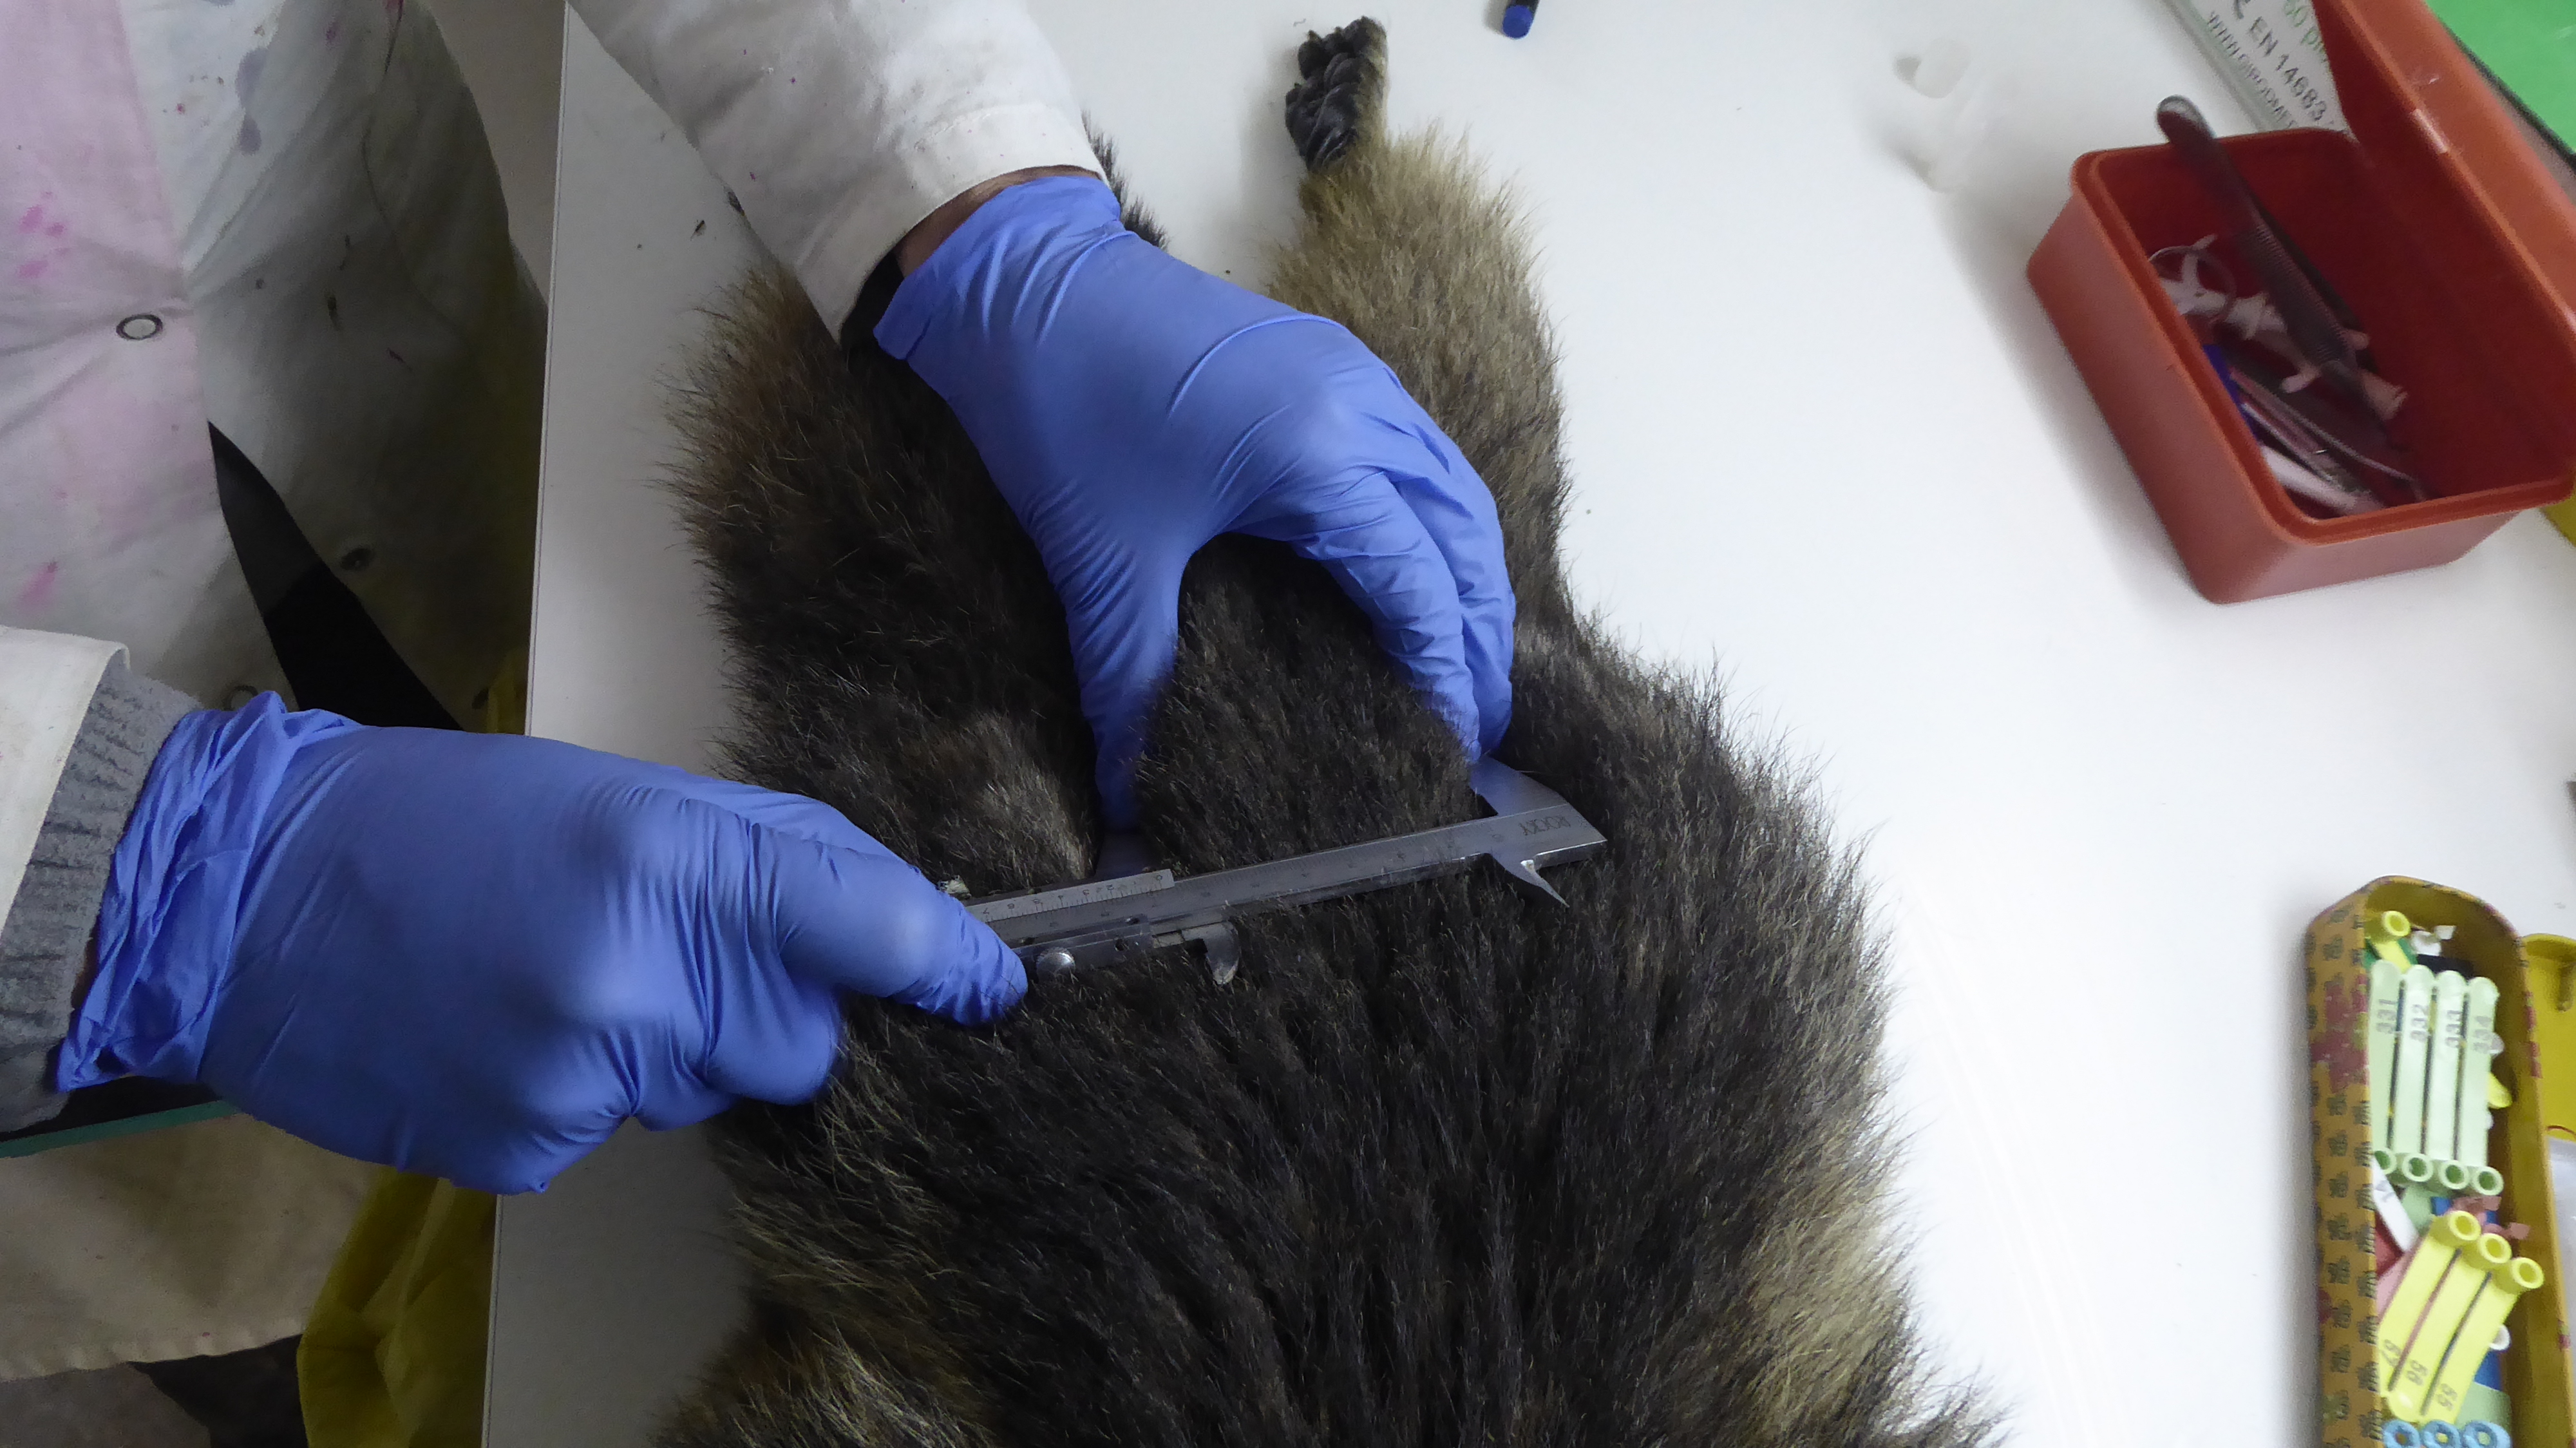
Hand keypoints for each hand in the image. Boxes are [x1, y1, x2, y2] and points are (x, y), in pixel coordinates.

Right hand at [59, 699, 1022, 1192]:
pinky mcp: (522, 1147)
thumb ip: (762, 858)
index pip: (871, 928)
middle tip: (672, 955)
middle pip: (803, 1046)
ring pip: (708, 1092)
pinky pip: (614, 1132)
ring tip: (561, 977)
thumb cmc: (438, 820)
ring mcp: (579, 1073)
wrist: (241, 892)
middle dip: (769, 1012)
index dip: (953, 967)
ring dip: (669, 1047)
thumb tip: (891, 914)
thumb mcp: (619, 796)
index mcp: (674, 863)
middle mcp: (640, 979)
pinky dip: (586, 1091)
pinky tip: (512, 1028)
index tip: (996, 989)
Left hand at [875, 175, 1513, 826]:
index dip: (1445, 674)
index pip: (1418, 587)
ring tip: (1468, 661)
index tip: (1456, 748)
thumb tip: (1122, 800)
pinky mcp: (1331, 361)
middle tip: (1486, 723)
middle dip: (1482, 635)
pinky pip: (1419, 453)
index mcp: (1317, 456)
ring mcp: (1353, 375)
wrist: (1022, 278)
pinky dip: (1439, 523)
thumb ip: (1129, 683)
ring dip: (1472, 576)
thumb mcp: (1100, 560)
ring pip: (1454, 491)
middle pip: (1464, 539)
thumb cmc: (1061, 406)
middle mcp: (1360, 407)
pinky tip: (1419, 572)